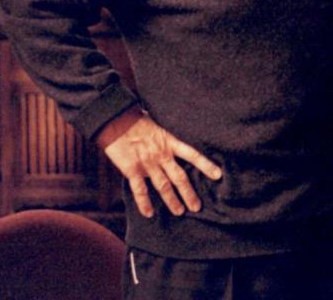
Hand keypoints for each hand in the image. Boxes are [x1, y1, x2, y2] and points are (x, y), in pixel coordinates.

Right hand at [98, 110, 222, 218]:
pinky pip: (140, 190)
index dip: (206, 165)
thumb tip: (176, 138)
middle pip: (180, 177)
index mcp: (170, 142)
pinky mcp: (131, 169)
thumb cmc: (137, 119)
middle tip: (197, 207)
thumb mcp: (159, 124)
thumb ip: (167, 137)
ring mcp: (147, 163)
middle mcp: (161, 154)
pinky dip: (144, 203)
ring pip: (163, 186)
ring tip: (179, 212)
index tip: (218, 175)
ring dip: (171, 201)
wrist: (115, 120)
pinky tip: (149, 213)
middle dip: (189, 193)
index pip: (193, 155)